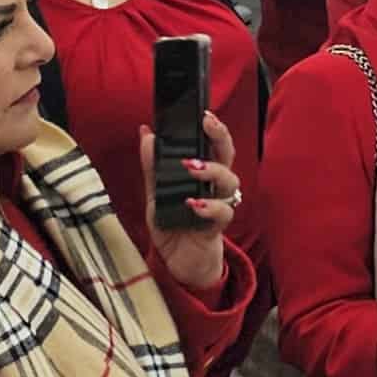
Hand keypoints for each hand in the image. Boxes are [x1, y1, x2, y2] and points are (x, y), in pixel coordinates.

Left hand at [142, 111, 240, 291]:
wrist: (177, 263)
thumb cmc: (173, 224)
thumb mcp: (155, 194)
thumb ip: (153, 166)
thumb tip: (146, 133)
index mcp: (204, 174)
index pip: (214, 144)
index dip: (213, 128)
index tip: (204, 113)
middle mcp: (216, 186)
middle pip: (228, 154)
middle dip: (219, 137)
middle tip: (206, 125)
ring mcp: (220, 204)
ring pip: (229, 180)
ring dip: (211, 170)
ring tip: (190, 167)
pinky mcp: (217, 227)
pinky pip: (223, 212)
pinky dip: (208, 206)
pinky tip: (193, 203)